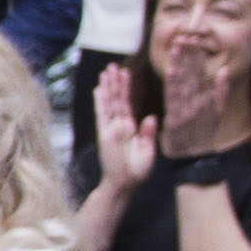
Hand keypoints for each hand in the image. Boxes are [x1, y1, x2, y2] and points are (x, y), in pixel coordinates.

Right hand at [91, 64, 159, 192]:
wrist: (125, 185)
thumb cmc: (137, 172)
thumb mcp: (148, 151)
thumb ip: (148, 134)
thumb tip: (151, 117)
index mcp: (131, 128)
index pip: (128, 103)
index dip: (126, 88)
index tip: (125, 73)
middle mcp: (120, 126)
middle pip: (117, 99)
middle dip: (115, 82)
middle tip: (113, 65)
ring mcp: (111, 129)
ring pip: (109, 103)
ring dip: (107, 87)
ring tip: (106, 71)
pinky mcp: (105, 134)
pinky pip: (102, 115)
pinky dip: (101, 102)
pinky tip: (99, 90)